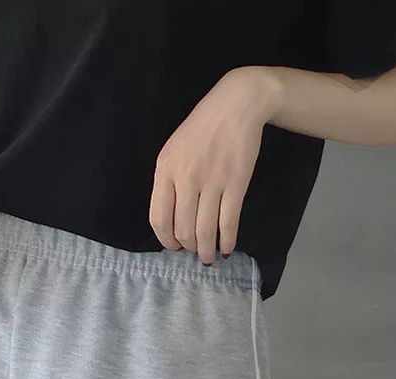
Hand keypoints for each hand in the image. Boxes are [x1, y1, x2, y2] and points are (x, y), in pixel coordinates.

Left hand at [149, 67, 279, 264]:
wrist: (236, 104)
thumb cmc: (202, 129)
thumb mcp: (173, 151)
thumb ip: (168, 182)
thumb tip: (171, 220)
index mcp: (165, 170)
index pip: (159, 218)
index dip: (165, 239)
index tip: (173, 247)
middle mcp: (185, 178)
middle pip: (182, 228)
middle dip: (187, 247)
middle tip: (193, 250)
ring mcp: (211, 182)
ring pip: (204, 230)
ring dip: (205, 250)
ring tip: (208, 257)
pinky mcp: (235, 183)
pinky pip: (228, 222)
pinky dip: (227, 240)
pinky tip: (227, 248)